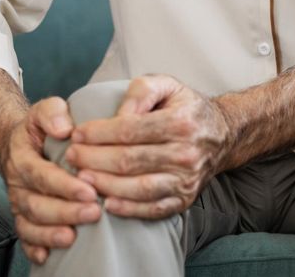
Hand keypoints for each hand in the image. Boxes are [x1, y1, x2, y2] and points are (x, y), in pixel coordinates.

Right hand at [1, 98, 101, 265]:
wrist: (23, 142)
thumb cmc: (44, 126)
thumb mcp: (47, 110)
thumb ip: (53, 113)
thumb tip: (64, 128)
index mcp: (23, 158)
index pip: (41, 174)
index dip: (64, 185)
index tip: (89, 190)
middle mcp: (18, 183)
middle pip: (37, 203)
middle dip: (65, 211)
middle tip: (93, 213)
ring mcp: (20, 201)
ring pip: (30, 222)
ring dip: (51, 232)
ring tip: (74, 236)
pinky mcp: (24, 215)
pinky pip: (24, 235)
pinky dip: (34, 247)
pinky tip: (48, 256)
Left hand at [65, 75, 230, 219]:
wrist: (222, 134)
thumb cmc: (185, 108)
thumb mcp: (167, 86)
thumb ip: (141, 91)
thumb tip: (117, 115)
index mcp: (181, 121)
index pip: (129, 130)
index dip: (97, 134)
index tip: (76, 134)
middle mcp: (187, 152)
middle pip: (128, 161)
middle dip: (92, 159)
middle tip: (71, 156)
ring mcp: (187, 179)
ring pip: (137, 188)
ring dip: (103, 184)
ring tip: (81, 177)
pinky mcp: (185, 199)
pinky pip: (152, 209)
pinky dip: (127, 209)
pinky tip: (106, 202)